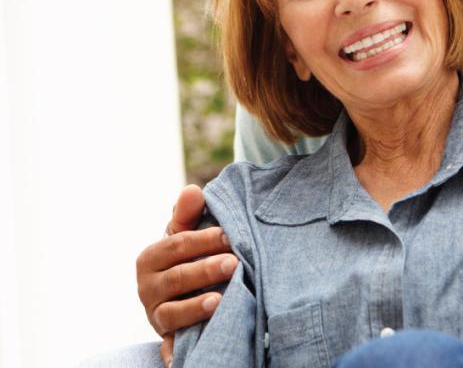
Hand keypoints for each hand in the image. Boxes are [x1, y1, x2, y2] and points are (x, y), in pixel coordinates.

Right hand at [136, 184, 237, 365]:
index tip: (229, 234)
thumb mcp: (185, 234)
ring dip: (195, 308)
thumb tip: (193, 191)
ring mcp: (156, 316)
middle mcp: (147, 288)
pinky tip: (186, 359)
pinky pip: (170, 348)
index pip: (176, 245)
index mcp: (150, 258)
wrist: (181, 292)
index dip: (203, 239)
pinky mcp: (167, 340)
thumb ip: (189, 214)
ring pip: (172, 313)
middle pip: (177, 278)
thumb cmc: (188, 255)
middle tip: (234, 263)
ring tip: (219, 301)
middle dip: (205, 270)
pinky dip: (174, 355)